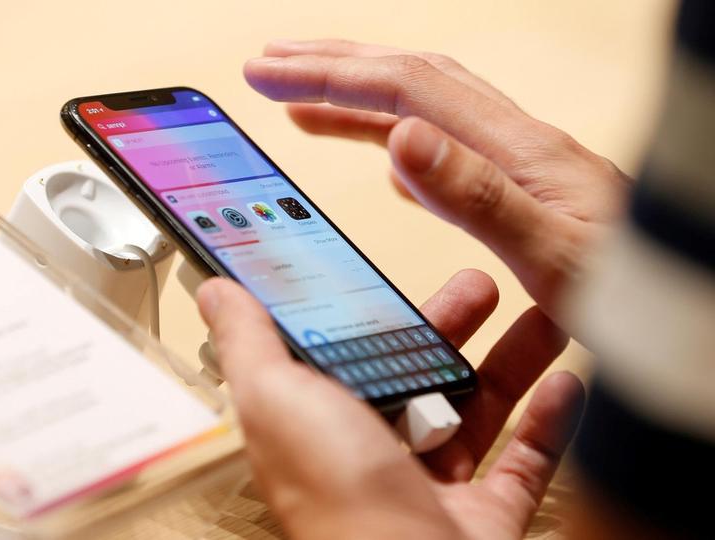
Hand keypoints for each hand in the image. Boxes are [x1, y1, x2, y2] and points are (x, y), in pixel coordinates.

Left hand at [197, 274, 583, 539]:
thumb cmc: (336, 502)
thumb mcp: (276, 398)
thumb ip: (250, 342)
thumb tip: (218, 293)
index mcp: (319, 425)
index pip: (346, 354)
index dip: (372, 311)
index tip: (398, 271)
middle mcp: (372, 456)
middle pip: (418, 376)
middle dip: (452, 326)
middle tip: (480, 285)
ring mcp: (431, 487)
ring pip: (476, 411)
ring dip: (509, 362)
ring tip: (536, 315)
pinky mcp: (483, 517)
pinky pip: (524, 462)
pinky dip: (548, 421)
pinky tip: (563, 382)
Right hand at [243, 39, 631, 319]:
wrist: (689, 300)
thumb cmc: (638, 288)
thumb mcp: (557, 252)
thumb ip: (478, 197)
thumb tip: (402, 137)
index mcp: (516, 150)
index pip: (407, 89)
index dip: (333, 76)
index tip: (270, 74)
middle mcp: (514, 144)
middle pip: (409, 79)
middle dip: (332, 67)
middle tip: (268, 67)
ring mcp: (516, 165)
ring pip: (422, 110)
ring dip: (356, 99)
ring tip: (302, 105)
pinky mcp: (520, 193)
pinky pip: (445, 152)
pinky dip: (398, 142)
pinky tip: (387, 159)